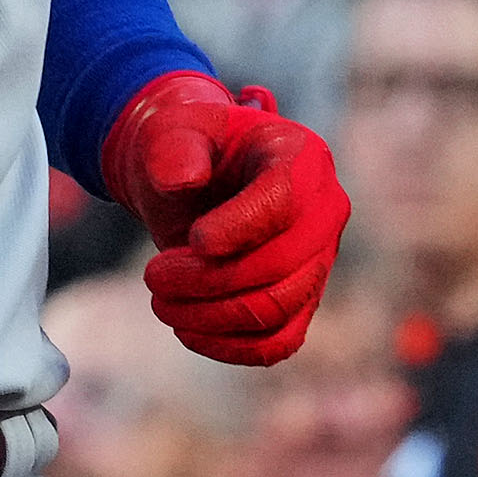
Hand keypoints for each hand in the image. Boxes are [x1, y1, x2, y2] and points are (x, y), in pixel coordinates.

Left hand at [101, 70, 346, 366]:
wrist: (190, 178)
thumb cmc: (187, 147)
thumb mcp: (174, 128)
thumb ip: (175, 146)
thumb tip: (182, 179)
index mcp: (302, 157)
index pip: (284, 202)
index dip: (238, 227)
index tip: (192, 239)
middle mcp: (324, 211)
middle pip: (282, 266)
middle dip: (210, 281)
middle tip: (153, 276)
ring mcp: (318, 260)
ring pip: (277, 309)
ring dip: (211, 316)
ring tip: (161, 301)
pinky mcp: (301, 300)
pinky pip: (278, 342)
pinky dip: (230, 347)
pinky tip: (186, 329)